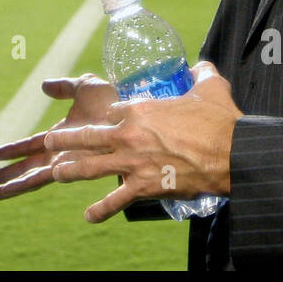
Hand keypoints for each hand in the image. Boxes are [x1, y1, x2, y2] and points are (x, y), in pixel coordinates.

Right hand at [0, 74, 117, 202]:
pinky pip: (39, 179)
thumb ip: (65, 87)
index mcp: (60, 137)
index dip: (12, 151)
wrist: (127, 113)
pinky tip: (5, 192)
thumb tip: (43, 86)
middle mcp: (59, 154)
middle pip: (24, 168)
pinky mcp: (67, 168)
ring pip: (27, 178)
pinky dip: (20, 185)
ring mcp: (63, 163)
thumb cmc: (113, 101)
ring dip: (5, 186)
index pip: (30, 146)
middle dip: (2, 176)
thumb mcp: (85, 87)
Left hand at [45, 61, 240, 223]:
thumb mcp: (210, 85)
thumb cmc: (220, 119)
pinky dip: (100, 210)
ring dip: (70, 171)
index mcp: (139, 108)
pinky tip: (88, 215)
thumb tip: (200, 66)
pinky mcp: (143, 186)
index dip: (109, 115)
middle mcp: (128, 135)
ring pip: (90, 168)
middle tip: (50, 142)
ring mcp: (132, 163)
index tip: (110, 119)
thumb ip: (200, 72)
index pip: (112, 111)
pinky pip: (115, 201)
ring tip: (56, 173)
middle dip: (65, 140)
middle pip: (87, 137)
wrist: (232, 154)